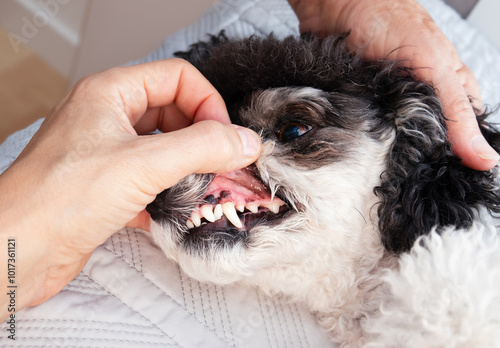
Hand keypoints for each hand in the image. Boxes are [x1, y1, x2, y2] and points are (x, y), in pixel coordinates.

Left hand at [0, 59, 261, 319]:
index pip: (178, 78)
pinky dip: (170, 193)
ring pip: (165, 148)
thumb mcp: (143, 164)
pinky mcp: (108, 185)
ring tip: (203, 190)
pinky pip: (152, 178)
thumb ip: (202, 148)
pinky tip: (174, 211)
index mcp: (111, 93)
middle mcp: (109, 117)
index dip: (208, 104)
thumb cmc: (59, 199)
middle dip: (202, 140)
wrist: (17, 252)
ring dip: (189, 169)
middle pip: (175, 113)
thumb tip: (244, 141)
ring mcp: (108, 152)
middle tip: (221, 167)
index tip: (224, 138)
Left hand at [288, 0, 498, 169]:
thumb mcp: (435, 68)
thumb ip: (457, 113)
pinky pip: (365, 133)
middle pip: (425, 145)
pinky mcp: (361, 107)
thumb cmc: (390, 22)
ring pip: (393, 143)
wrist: (337, 5)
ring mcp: (388, 105)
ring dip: (386, 156)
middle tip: (407, 185)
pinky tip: (358, 156)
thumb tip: (485, 159)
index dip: (455, 164)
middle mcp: (420, 102)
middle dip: (415, 163)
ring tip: (381, 177)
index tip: (443, 191)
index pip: (462, 139)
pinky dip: (362, 143)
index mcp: (449, 92)